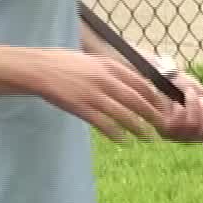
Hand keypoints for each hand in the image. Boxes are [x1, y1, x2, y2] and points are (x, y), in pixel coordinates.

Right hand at [19, 48, 171, 142]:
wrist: (39, 69)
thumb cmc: (64, 65)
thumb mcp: (92, 61)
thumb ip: (111, 72)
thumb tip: (131, 84)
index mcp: (109, 66)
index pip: (140, 83)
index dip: (154, 98)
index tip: (163, 108)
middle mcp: (104, 79)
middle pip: (136, 100)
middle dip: (152, 115)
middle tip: (163, 127)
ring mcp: (93, 94)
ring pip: (124, 114)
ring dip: (139, 128)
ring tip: (148, 138)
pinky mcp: (81, 107)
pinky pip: (104, 123)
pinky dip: (116, 133)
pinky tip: (124, 141)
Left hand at [155, 65, 202, 148]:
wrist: (162, 75)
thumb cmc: (183, 86)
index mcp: (201, 132)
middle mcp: (189, 137)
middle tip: (201, 100)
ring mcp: (175, 134)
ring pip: (195, 126)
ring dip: (195, 105)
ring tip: (188, 94)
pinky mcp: (164, 128)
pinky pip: (182, 121)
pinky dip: (183, 105)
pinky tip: (177, 99)